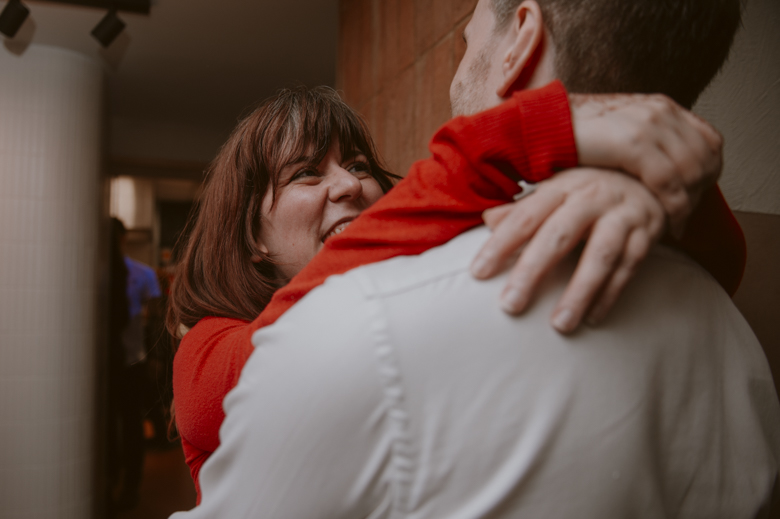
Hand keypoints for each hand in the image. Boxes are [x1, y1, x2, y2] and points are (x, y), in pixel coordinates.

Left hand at [471, 168, 664, 333]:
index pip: (524, 217)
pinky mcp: (647, 234)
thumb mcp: (557, 191)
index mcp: (561, 187)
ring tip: (560, 325)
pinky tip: (593, 319)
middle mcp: (591, 197)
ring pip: (599, 256)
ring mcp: (622, 215)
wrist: (651, 173)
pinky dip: (610, 294)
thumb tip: (487, 220)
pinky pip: (628, 268)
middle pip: (557, 236)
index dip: (500, 245)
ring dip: (579, 292)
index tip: (478, 273)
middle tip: (510, 305)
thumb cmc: (590, 189)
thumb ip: (523, 209)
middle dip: (532, 272)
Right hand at [570, 93, 721, 236]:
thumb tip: (666, 176)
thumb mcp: (619, 137)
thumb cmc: (572, 141)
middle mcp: (660, 111)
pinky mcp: (632, 143)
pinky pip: (668, 181)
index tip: (693, 200)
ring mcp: (648, 124)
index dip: (708, 173)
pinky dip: (672, 206)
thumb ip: (647, 148)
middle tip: (684, 219)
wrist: (540, 129)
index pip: (709, 141)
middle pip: (705, 157)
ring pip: (691, 171)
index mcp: (660, 107)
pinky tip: (665, 223)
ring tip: (675, 224)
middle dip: (700, 193)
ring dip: (687, 204)